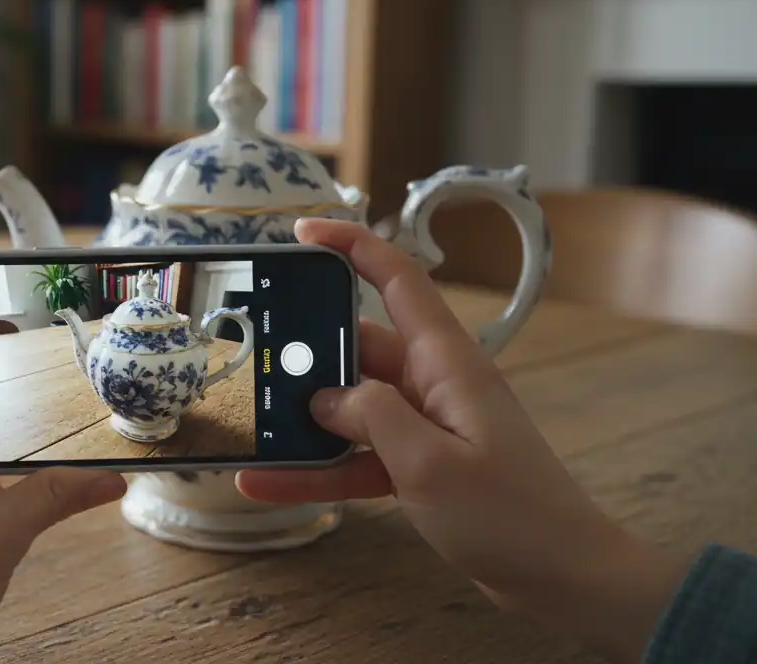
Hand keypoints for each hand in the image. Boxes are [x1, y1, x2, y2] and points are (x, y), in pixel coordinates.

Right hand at [237, 218, 689, 662]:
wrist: (560, 576)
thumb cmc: (510, 513)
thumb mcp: (430, 463)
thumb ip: (372, 418)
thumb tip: (324, 398)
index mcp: (447, 362)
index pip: (397, 280)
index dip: (352, 245)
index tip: (302, 231)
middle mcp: (433, 383)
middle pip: (357, 347)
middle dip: (305, 350)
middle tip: (250, 355)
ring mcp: (425, 425)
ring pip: (349, 408)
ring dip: (303, 421)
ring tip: (249, 425)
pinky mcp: (418, 465)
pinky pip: (355, 457)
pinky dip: (316, 469)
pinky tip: (266, 483)